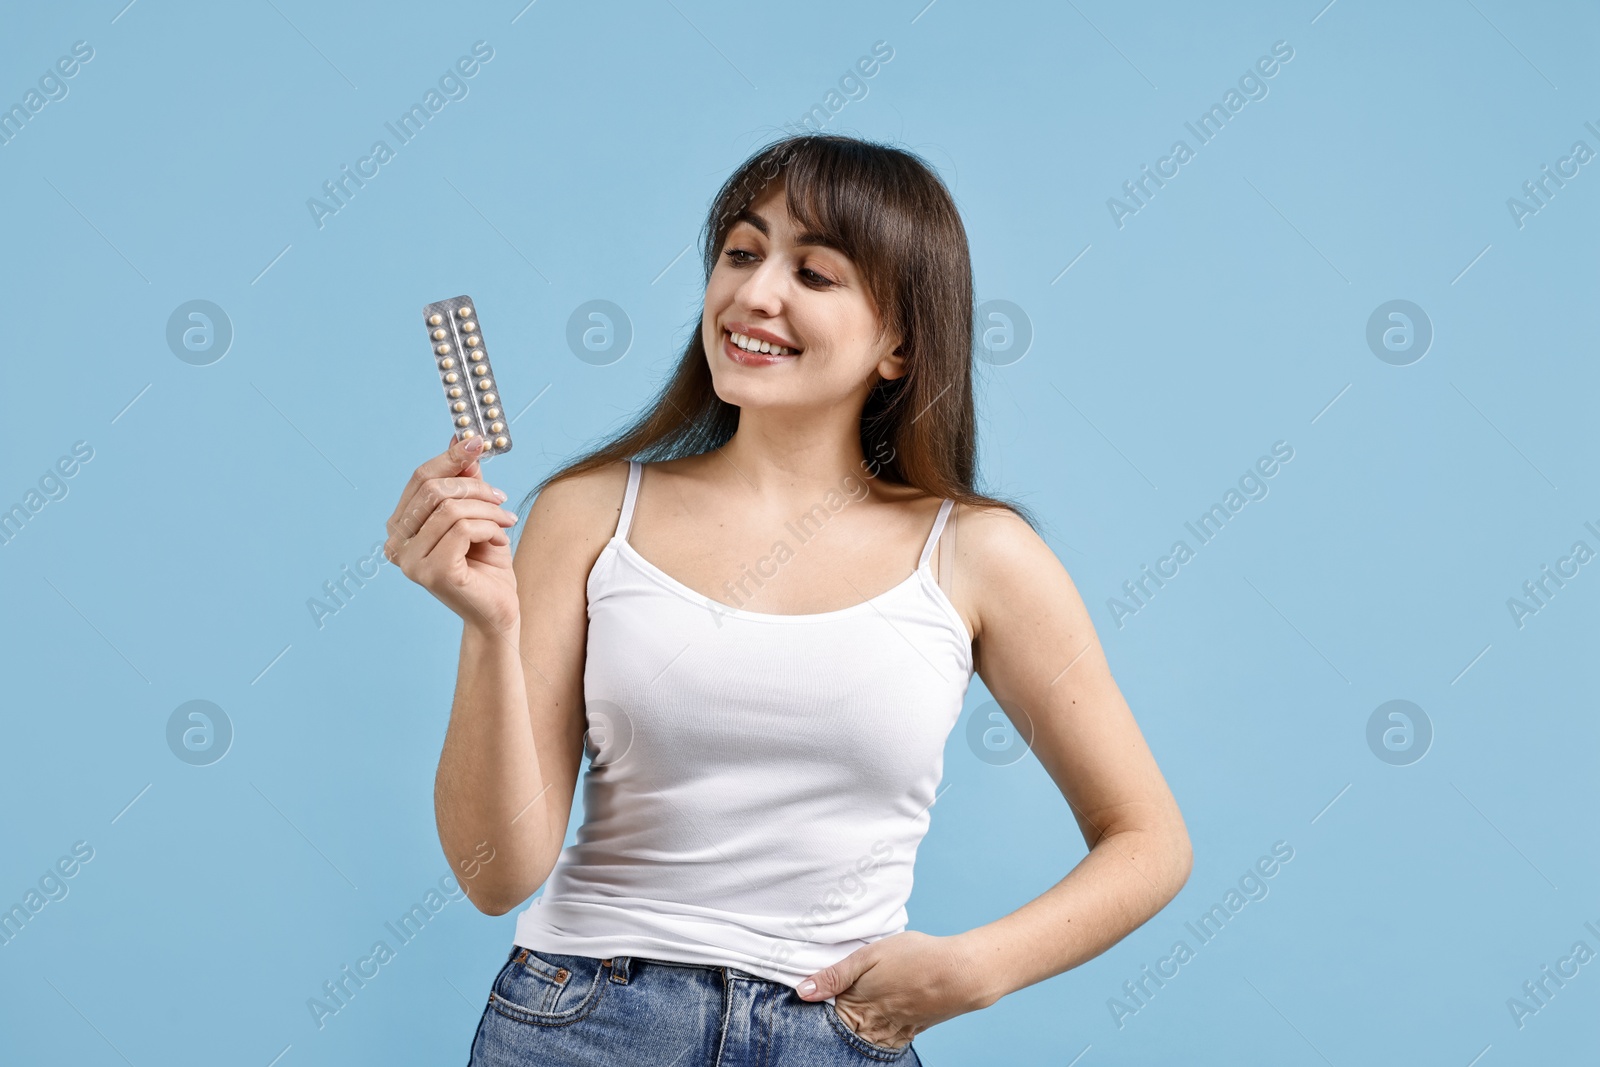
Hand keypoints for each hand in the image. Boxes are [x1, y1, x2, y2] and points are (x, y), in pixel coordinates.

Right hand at [385, 434, 520, 630]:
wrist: (498, 610)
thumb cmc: (485, 565)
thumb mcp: (477, 514)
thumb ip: (465, 482)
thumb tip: (461, 439)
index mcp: (401, 527)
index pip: (419, 479)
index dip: (450, 458)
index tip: (478, 442)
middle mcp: (397, 544)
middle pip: (433, 490)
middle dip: (474, 488)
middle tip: (501, 498)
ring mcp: (410, 561)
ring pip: (451, 509)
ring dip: (487, 511)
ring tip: (504, 523)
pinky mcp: (432, 572)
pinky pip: (462, 529)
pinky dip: (488, 528)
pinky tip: (498, 541)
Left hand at [795, 931, 990, 1049]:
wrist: (960, 973)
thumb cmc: (914, 957)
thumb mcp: (869, 956)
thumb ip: (835, 975)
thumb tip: (803, 991)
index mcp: (857, 1005)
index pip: (826, 1015)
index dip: (819, 1005)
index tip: (812, 997)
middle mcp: (872, 1025)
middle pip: (843, 1031)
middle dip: (836, 1021)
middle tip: (837, 1004)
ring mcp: (892, 1031)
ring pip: (863, 1040)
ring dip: (856, 1030)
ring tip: (859, 1011)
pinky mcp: (911, 1031)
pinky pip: (886, 1041)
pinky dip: (877, 1035)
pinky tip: (876, 1023)